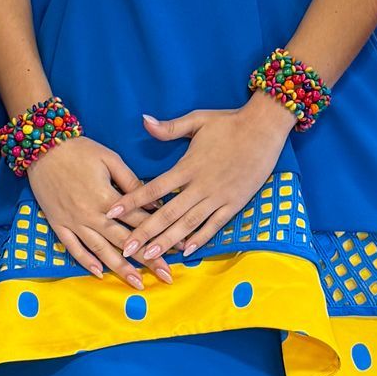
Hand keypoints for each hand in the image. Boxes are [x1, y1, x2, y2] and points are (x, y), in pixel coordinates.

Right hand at [27, 137, 165, 288]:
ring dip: (121, 268)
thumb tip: (155, 202)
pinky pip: (73, 248)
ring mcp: (74, 222)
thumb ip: (132, 182)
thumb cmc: (79, 150)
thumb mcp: (110, 159)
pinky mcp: (58, 224)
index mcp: (107, 198)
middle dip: (147, 260)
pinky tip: (100, 274)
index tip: (178, 248)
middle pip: (125, 241)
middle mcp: (92, 215)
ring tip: (137, 283)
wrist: (41, 147)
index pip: (140, 221)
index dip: (161, 235)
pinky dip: (86, 262)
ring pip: (101, 250)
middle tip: (166, 276)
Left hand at [110, 95, 293, 263]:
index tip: (111, 212)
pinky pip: (215, 225)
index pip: (154, 188)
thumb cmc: (229, 123)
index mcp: (188, 166)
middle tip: (126, 249)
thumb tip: (143, 120)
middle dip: (145, 233)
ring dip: (168, 241)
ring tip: (149, 256)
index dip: (132, 201)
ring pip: (188, 224)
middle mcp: (201, 185)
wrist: (264, 129)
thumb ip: (169, 127)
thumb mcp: (197, 119)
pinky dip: (200, 238)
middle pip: (168, 214)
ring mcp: (218, 196)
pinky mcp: (234, 203)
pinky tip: (186, 251)